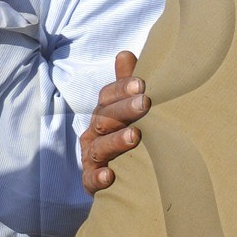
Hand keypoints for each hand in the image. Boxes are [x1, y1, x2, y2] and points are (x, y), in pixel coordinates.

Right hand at [81, 51, 148, 193]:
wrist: (114, 180)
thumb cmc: (122, 136)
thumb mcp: (124, 109)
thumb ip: (126, 84)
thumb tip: (125, 54)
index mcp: (103, 113)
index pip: (108, 96)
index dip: (122, 88)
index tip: (143, 83)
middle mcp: (94, 133)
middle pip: (105, 118)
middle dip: (124, 110)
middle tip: (145, 103)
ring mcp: (91, 158)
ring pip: (100, 147)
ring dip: (116, 141)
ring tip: (135, 136)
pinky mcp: (91, 182)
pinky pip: (91, 180)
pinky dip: (98, 177)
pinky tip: (110, 176)